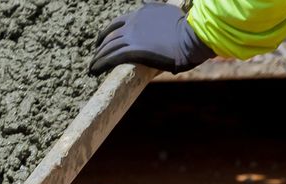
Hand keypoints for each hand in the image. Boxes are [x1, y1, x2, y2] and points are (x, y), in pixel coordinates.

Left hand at [88, 2, 213, 74]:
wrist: (193, 36)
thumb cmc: (188, 30)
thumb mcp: (170, 15)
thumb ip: (158, 14)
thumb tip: (151, 10)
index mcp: (143, 12)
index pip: (118, 22)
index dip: (107, 33)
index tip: (103, 41)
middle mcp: (134, 21)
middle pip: (109, 35)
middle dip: (100, 47)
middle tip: (96, 57)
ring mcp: (133, 35)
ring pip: (107, 48)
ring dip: (97, 59)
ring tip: (92, 68)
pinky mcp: (133, 50)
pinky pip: (110, 58)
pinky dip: (99, 65)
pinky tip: (94, 71)